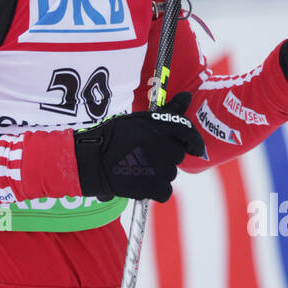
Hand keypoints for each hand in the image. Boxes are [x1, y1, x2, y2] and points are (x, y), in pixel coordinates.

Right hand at [73, 92, 204, 202]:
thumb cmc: (113, 137)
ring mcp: (161, 168)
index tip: (195, 149)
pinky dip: (155, 190)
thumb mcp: (140, 120)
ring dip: (159, 173)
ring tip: (138, 168)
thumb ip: (168, 112)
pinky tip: (140, 182)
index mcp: (160, 127)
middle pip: (177, 155)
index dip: (194, 142)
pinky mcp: (155, 188)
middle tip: (145, 155)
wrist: (92, 161)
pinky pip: (165, 191)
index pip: (187, 132)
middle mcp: (164, 146)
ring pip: (170, 174)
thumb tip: (187, 96)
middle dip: (166, 156)